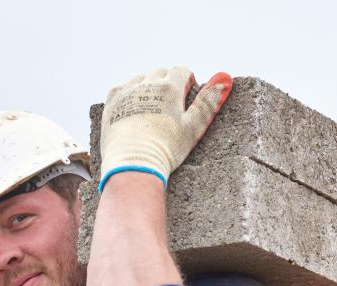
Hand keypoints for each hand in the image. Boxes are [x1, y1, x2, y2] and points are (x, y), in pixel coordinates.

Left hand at [99, 66, 231, 190]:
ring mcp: (127, 92)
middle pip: (160, 72)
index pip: (181, 70)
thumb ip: (209, 101)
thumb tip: (224, 78)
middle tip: (168, 106)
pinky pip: (121, 87)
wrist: (133, 164)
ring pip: (140, 78)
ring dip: (147, 85)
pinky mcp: (112, 103)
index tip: (185, 97)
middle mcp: (147, 84)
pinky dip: (128, 93)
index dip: (186, 82)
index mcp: (169, 88)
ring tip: (150, 107)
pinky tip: (132, 108)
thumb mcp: (194, 127)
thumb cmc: (166, 149)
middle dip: (167, 83)